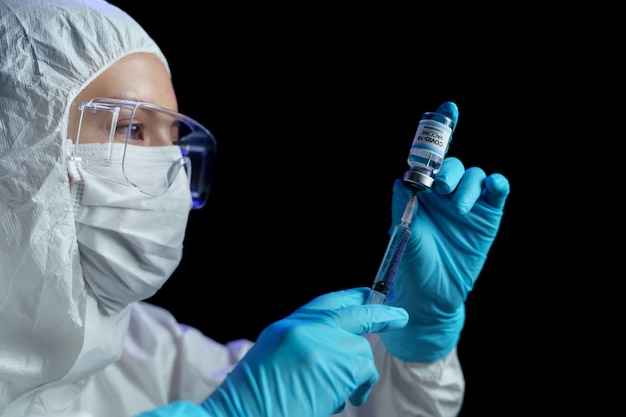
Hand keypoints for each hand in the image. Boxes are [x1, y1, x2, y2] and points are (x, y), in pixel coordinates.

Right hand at [202, 288, 407, 416]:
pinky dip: (357, 388)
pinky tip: (336, 400)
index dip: (351, 297)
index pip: (326, 302)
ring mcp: (322, 345)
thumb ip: (305, 343)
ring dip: (356, 375)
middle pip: (353, 315)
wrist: (240, 416)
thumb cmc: (254, 397)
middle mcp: (305, 328)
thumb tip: (338, 343)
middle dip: (380, 315)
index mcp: (286, 327)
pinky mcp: (337, 366)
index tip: (368, 294)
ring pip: (360, 352)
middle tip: (399, 316)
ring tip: (334, 395)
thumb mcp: (275, 357)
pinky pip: (362, 373)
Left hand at [379, 102, 509, 362]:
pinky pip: (498, 191)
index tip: (449, 109)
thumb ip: (404, 202)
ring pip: (476, 175)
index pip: (431, 157)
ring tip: (460, 209)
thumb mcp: (403, 231)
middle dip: (450, 170)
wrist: (432, 295)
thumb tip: (404, 176)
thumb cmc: (412, 262)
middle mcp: (445, 193)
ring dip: (469, 185)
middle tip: (443, 189)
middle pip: (453, 164)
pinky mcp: (489, 217)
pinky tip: (493, 188)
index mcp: (422, 191)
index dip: (439, 130)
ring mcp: (469, 204)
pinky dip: (497, 184)